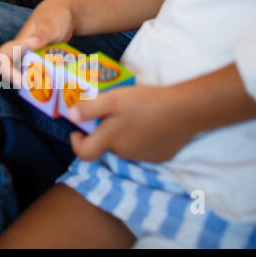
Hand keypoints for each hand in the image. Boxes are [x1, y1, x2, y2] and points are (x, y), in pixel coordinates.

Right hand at [0, 0, 78, 87]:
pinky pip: (40, 74)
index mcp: (19, 43)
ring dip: (36, 84)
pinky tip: (60, 84)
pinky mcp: (42, 61)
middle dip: (24, 84)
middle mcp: (22, 52)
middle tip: (42, 89)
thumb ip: (41, 34)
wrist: (65, 13)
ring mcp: (33, 58)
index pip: (2, 58)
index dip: (6, 71)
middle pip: (13, 72)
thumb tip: (29, 43)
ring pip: (27, 75)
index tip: (22, 81)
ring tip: (52, 89)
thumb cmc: (54, 16)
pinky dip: (47, 80)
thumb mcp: (50, 25)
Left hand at [68, 84, 193, 162]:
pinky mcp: (161, 156)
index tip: (77, 131)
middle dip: (104, 133)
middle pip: (107, 147)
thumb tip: (71, 117)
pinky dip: (141, 138)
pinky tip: (150, 122)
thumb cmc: (145, 103)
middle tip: (111, 113)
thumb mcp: (113, 99)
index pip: (85, 154)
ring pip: (126, 147)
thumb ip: (90, 109)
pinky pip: (144, 149)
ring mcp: (144, 157)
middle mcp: (125, 154)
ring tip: (133, 114)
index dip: (77, 144)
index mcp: (111, 141)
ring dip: (123, 135)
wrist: (184, 111)